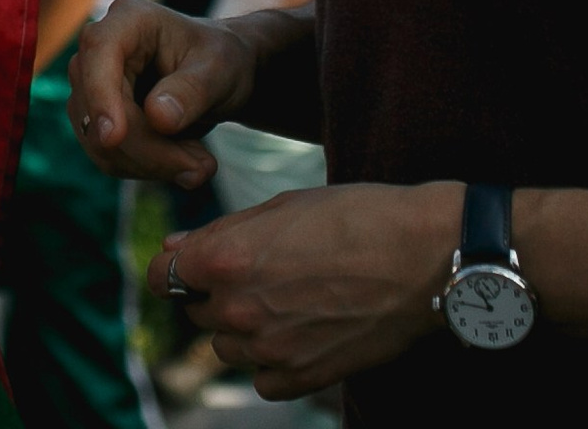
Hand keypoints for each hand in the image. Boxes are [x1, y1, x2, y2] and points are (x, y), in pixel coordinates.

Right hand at [69, 0, 265, 188]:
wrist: (219, 75)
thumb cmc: (221, 61)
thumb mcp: (219, 71)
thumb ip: (191, 92)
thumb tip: (158, 119)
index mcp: (129, 19)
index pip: (99, 51)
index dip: (101, 94)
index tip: (114, 137)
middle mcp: (101, 48)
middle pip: (99, 107)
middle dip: (149, 149)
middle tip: (204, 167)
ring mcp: (93, 83)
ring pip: (100, 140)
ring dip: (151, 164)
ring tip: (201, 163)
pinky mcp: (96, 116)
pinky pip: (108, 156)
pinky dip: (146, 169)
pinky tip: (182, 160)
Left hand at [145, 182, 457, 398]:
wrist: (422, 257)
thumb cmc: (353, 216)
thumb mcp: (280, 207)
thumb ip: (220, 233)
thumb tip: (173, 249)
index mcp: (226, 258)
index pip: (165, 276)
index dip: (174, 268)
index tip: (190, 264)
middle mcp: (240, 309)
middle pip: (198, 312)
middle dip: (214, 293)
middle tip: (257, 272)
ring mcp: (272, 349)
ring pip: (227, 348)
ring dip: (241, 328)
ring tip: (282, 300)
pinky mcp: (306, 377)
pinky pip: (263, 380)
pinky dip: (272, 362)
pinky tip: (297, 333)